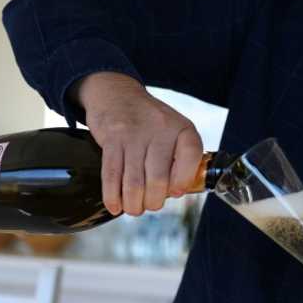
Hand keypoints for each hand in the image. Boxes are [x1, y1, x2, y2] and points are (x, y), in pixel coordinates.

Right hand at [75, 72, 203, 216]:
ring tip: (134, 208)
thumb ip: (180, 157)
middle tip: (150, 204)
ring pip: (134, 182)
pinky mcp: (111, 139)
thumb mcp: (174, 130)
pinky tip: (115, 205)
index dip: (183, 181)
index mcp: (181, 128)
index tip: (175, 192)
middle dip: (153, 201)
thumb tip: (177, 193)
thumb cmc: (150, 120)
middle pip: (158, 179)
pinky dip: (113, 196)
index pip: (191, 156)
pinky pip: (111, 175)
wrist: (117, 94)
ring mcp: (133, 134)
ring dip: (133, 204)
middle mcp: (160, 129)